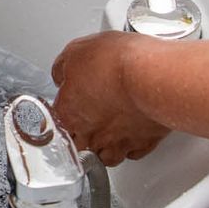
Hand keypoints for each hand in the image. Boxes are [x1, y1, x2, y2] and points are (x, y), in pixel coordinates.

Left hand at [51, 32, 168, 164]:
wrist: (153, 74)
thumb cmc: (116, 62)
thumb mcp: (76, 51)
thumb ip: (63, 68)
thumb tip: (61, 74)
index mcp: (69, 113)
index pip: (56, 123)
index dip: (64, 112)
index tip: (71, 104)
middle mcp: (90, 134)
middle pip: (78, 145)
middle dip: (81, 134)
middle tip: (91, 117)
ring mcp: (117, 143)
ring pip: (104, 156)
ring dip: (104, 145)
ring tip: (110, 129)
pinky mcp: (144, 144)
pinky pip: (132, 153)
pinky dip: (131, 146)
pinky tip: (132, 133)